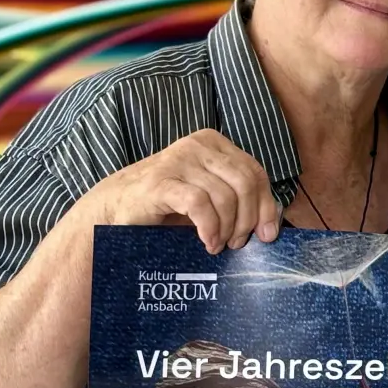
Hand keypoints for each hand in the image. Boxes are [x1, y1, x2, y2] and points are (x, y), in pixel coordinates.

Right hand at [85, 129, 279, 252]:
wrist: (115, 207)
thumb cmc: (168, 205)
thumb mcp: (209, 196)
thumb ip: (238, 200)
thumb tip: (271, 225)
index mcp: (213, 143)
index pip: (255, 172)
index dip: (266, 205)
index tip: (267, 233)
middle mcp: (197, 145)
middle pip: (244, 183)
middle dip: (248, 219)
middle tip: (237, 243)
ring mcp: (177, 160)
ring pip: (225, 195)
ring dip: (227, 227)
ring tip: (219, 244)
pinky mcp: (160, 182)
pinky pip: (200, 204)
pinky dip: (210, 227)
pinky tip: (208, 241)